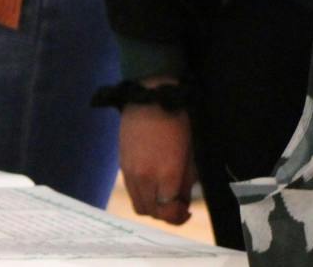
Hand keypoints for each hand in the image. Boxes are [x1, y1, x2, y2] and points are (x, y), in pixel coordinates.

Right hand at [118, 97, 196, 224]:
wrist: (150, 96)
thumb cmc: (177, 121)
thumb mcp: (190, 153)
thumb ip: (186, 182)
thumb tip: (181, 200)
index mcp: (165, 174)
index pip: (167, 211)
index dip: (178, 216)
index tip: (185, 210)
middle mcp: (144, 177)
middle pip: (151, 212)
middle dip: (165, 213)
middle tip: (177, 205)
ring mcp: (130, 171)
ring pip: (138, 204)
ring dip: (152, 206)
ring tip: (163, 195)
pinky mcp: (122, 163)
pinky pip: (131, 190)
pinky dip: (142, 194)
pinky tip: (152, 182)